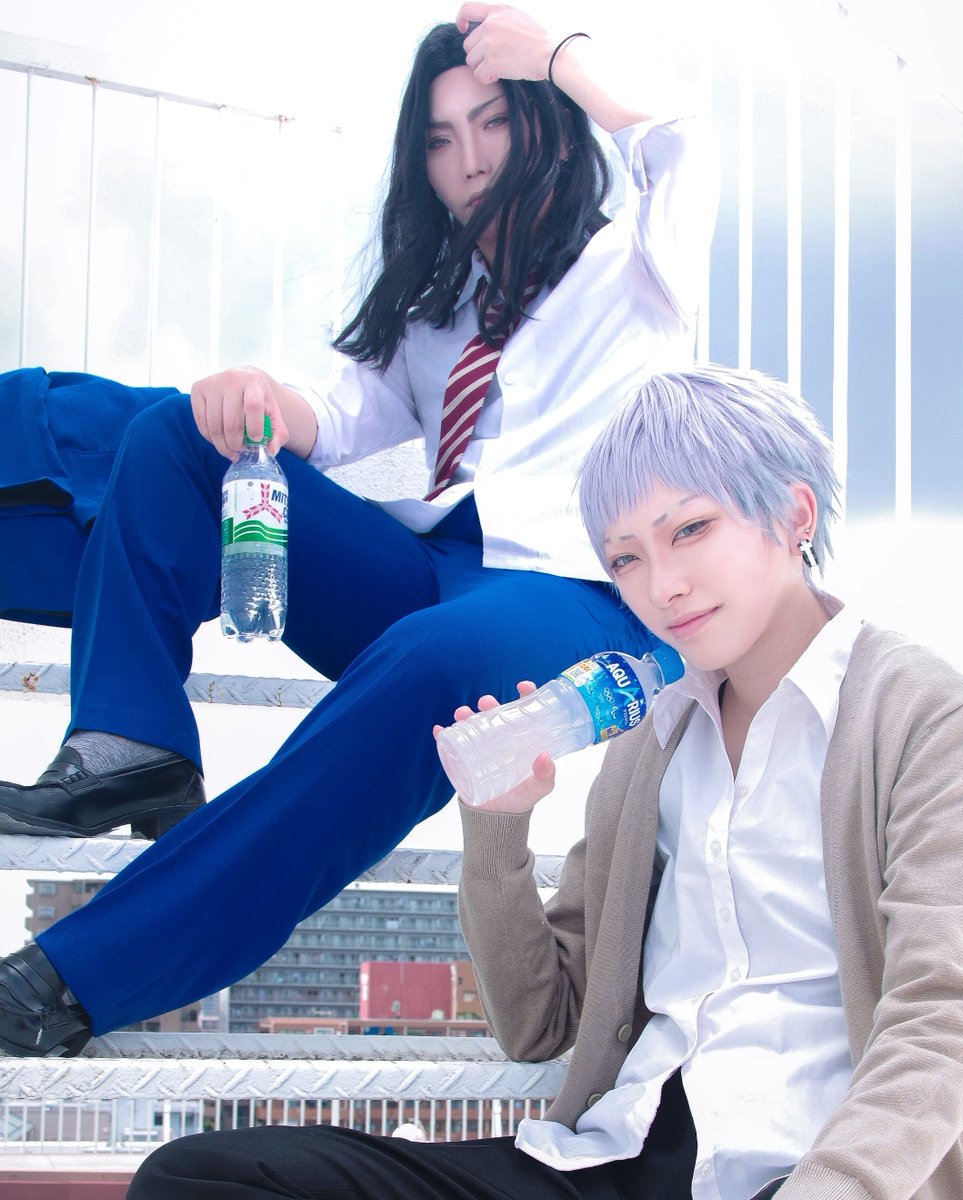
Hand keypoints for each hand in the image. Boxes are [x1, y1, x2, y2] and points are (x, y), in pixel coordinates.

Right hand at [190, 366, 288, 459]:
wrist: (242, 378)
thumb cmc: (259, 399)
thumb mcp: (274, 413)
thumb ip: (278, 433)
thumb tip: (271, 451)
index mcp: (254, 382)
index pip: (253, 406)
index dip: (254, 427)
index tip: (255, 440)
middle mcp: (232, 379)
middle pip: (231, 421)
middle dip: (235, 443)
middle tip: (238, 452)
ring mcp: (213, 382)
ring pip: (214, 424)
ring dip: (221, 444)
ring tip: (229, 451)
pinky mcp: (198, 388)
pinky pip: (201, 421)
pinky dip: (209, 437)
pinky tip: (218, 440)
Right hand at [434, 681, 556, 813]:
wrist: (498, 818)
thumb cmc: (522, 797)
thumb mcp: (539, 787)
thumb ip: (545, 776)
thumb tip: (545, 756)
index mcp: (521, 738)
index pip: (524, 711)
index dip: (525, 695)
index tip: (523, 686)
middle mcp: (500, 737)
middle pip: (494, 713)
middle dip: (489, 703)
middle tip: (486, 703)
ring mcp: (480, 747)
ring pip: (471, 723)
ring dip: (465, 714)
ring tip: (462, 714)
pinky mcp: (464, 758)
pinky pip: (450, 743)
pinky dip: (442, 735)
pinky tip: (439, 730)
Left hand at [456, 3, 555, 84]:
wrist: (550, 54)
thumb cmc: (539, 39)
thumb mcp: (519, 17)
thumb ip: (500, 19)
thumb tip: (485, 27)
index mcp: (497, 11)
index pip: (468, 8)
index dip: (460, 19)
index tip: (462, 29)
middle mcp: (490, 25)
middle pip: (468, 44)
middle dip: (478, 55)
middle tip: (493, 60)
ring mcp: (490, 43)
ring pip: (471, 61)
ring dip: (482, 67)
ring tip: (499, 67)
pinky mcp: (492, 62)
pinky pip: (478, 75)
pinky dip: (487, 78)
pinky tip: (498, 75)